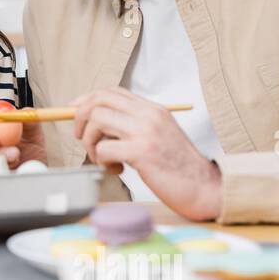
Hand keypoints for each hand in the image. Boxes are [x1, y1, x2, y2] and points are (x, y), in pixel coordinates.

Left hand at [72, 87, 222, 220]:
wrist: (204, 187)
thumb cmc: (178, 167)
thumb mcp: (158, 136)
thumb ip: (133, 126)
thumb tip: (96, 122)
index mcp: (153, 109)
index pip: (112, 92)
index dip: (88, 100)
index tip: (74, 111)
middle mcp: (149, 115)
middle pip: (99, 101)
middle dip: (80, 118)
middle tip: (82, 138)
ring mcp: (145, 132)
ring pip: (97, 121)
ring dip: (90, 142)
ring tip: (103, 159)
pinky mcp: (141, 152)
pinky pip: (103, 148)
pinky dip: (101, 160)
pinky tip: (116, 169)